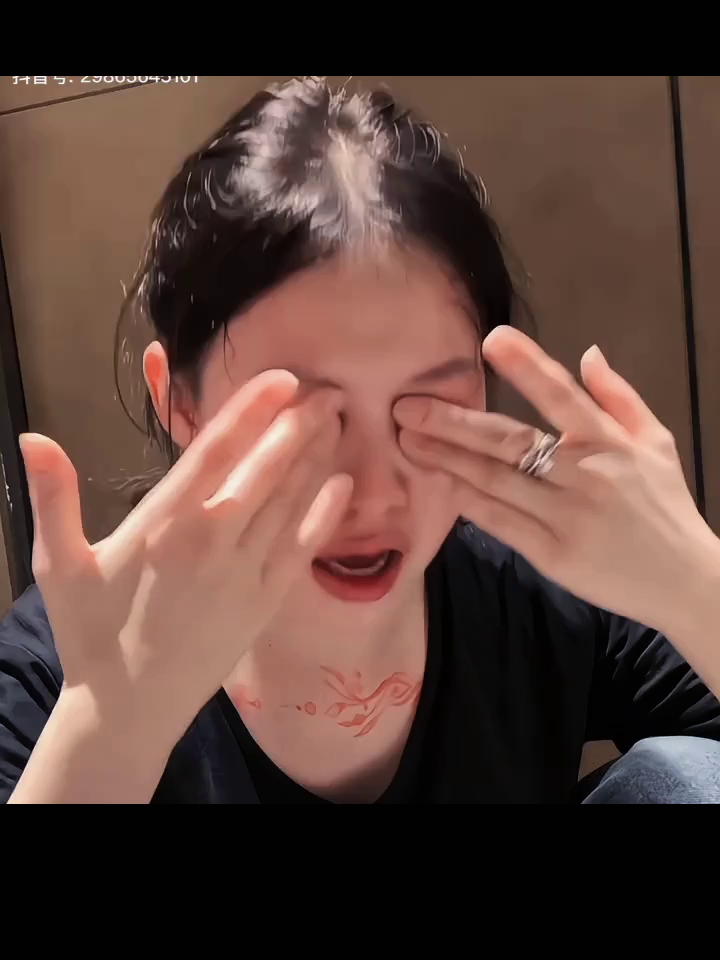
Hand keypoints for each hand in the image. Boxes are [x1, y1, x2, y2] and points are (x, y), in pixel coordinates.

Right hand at [21, 371, 351, 744]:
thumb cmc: (91, 634)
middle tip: (328, 389)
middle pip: (265, 469)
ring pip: (289, 501)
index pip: (215, 451)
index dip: (251, 409)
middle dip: (299, 424)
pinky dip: (324, 514)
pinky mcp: (265, 602)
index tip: (282, 378)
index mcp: (164, 524)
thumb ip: (54, 498)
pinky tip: (343, 485)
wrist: (129, 710)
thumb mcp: (60, 565)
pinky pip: (302, 548)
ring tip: (337, 420)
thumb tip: (32, 437)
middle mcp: (213, 542)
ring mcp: (245, 573)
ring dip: (315, 457)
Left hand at [395, 326, 717, 632]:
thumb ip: (620, 397)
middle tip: (407, 406)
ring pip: (495, 480)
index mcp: (609, 441)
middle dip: (454, 421)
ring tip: (408, 440)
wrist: (685, 581)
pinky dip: (469, 502)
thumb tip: (587, 353)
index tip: (490, 340)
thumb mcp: (657, 443)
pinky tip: (440, 484)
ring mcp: (566, 517)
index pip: (561, 394)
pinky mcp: (553, 555)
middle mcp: (584, 474)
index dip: (525, 365)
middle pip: (509, 441)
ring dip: (447, 458)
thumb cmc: (665, 507)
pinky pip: (501, 522)